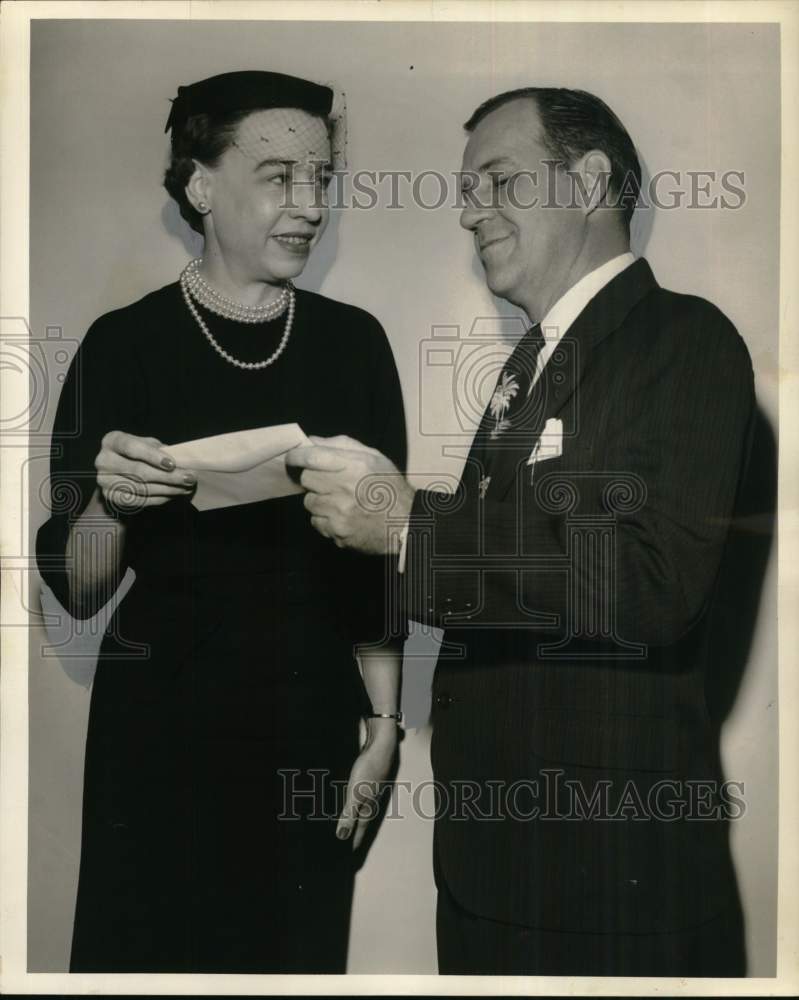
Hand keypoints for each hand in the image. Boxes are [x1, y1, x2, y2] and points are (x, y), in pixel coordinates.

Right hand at [94, 430, 196, 511]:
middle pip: (138, 471)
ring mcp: (104, 481)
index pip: (131, 447)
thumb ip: (159, 450)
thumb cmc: (138, 454)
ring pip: (141, 488)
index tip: (172, 464)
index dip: (152, 456)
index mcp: (112, 441)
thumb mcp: (147, 445)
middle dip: (168, 476)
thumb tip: (181, 460)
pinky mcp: (111, 497)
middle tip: (190, 478)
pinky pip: (139, 500)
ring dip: (168, 489)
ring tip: (186, 488)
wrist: (119, 474)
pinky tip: (173, 495)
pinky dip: (159, 498)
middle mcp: (103, 460)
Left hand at [286, 435, 414, 554]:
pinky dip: (325, 519)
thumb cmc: (389, 487)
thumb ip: (341, 445)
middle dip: (312, 479)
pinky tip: (342, 516)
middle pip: (306, 479)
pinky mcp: (337, 531)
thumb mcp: (374, 457)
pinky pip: (316, 522)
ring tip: (339, 501)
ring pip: (309, 502)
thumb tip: (311, 441)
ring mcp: (339, 512)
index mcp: (353, 465)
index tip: (292, 458)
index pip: (312, 456)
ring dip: (319, 500)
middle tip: (327, 482)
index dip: (297, 456)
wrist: (405, 524)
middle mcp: (344, 488)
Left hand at [336, 720, 397, 848]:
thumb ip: (349, 814)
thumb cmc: (369, 769)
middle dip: (358, 833)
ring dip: (358, 819)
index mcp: (369, 806)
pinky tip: (355, 802)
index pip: (360, 828)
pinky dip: (358, 805)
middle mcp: (372, 800)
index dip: (355, 840)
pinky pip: (362, 797)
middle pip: (364, 821)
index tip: (352, 855)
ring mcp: (372, 789)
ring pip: (364, 809)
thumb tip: (342, 837)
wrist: (382, 745)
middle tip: (353, 846)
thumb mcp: (356, 794)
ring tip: (353, 828)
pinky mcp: (369, 779)